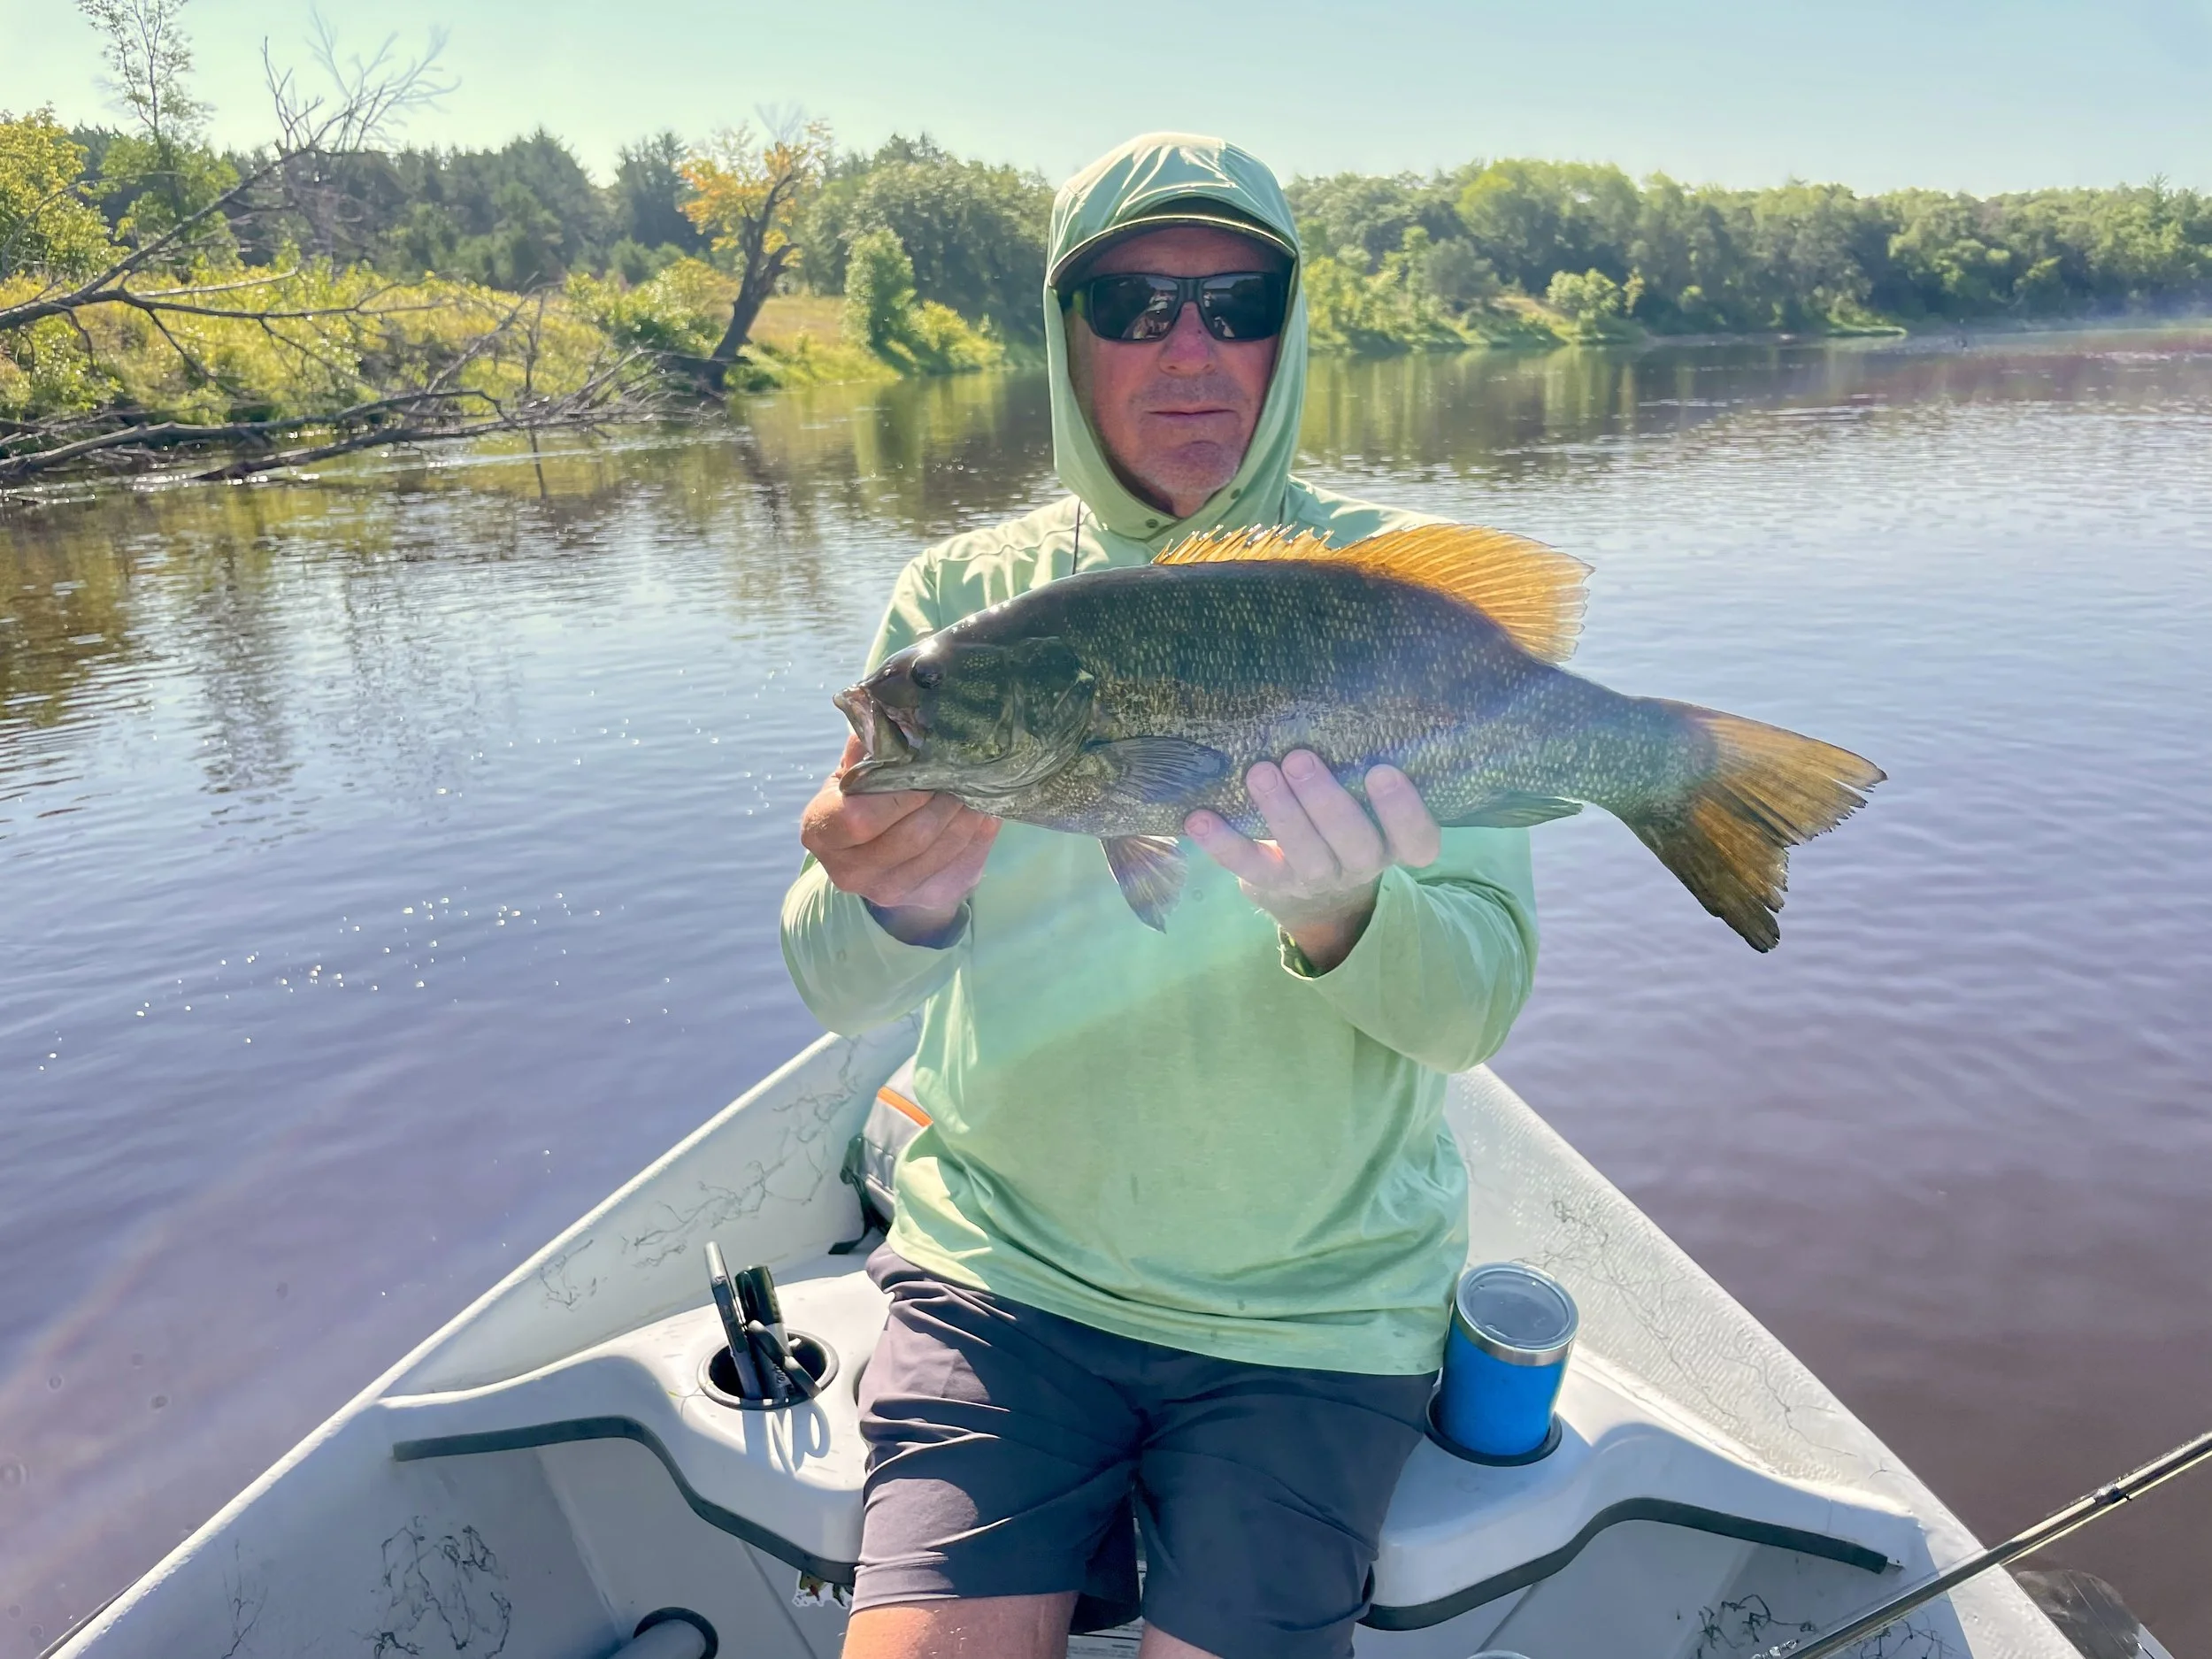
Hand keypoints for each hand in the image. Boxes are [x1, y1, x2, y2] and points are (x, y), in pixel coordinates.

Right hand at [800, 736, 1000, 942]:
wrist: (872, 859)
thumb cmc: (862, 801)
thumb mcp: (853, 773)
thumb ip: (868, 744)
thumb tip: (892, 704)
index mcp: (822, 831)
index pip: (859, 819)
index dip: (898, 796)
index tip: (924, 772)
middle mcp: (848, 871)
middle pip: (909, 837)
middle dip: (942, 802)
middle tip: (964, 772)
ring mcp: (886, 891)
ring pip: (940, 851)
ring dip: (966, 816)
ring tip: (978, 786)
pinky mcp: (923, 899)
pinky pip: (960, 864)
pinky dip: (977, 833)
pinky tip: (984, 810)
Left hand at [1185, 750, 1440, 972]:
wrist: (1310, 879)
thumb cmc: (1343, 810)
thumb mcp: (1363, 792)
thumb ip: (1359, 761)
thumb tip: (1339, 691)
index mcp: (1395, 840)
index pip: (1418, 838)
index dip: (1404, 810)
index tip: (1384, 770)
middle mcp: (1362, 864)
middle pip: (1355, 844)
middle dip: (1327, 802)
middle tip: (1300, 759)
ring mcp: (1317, 878)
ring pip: (1307, 856)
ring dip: (1281, 814)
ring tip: (1259, 773)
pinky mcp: (1274, 884)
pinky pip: (1250, 867)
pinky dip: (1223, 843)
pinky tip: (1199, 817)